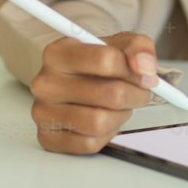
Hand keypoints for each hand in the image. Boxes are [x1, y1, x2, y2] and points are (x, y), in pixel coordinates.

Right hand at [28, 31, 158, 154]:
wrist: (73, 80)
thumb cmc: (95, 62)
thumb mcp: (119, 43)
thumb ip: (137, 47)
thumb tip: (144, 68)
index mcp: (58, 53)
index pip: (106, 60)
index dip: (134, 70)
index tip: (144, 74)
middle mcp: (45, 83)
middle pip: (110, 95)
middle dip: (135, 95)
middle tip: (140, 92)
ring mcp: (43, 112)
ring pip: (100, 123)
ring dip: (121, 116)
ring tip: (120, 106)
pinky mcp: (48, 138)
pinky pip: (89, 144)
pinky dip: (106, 134)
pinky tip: (105, 119)